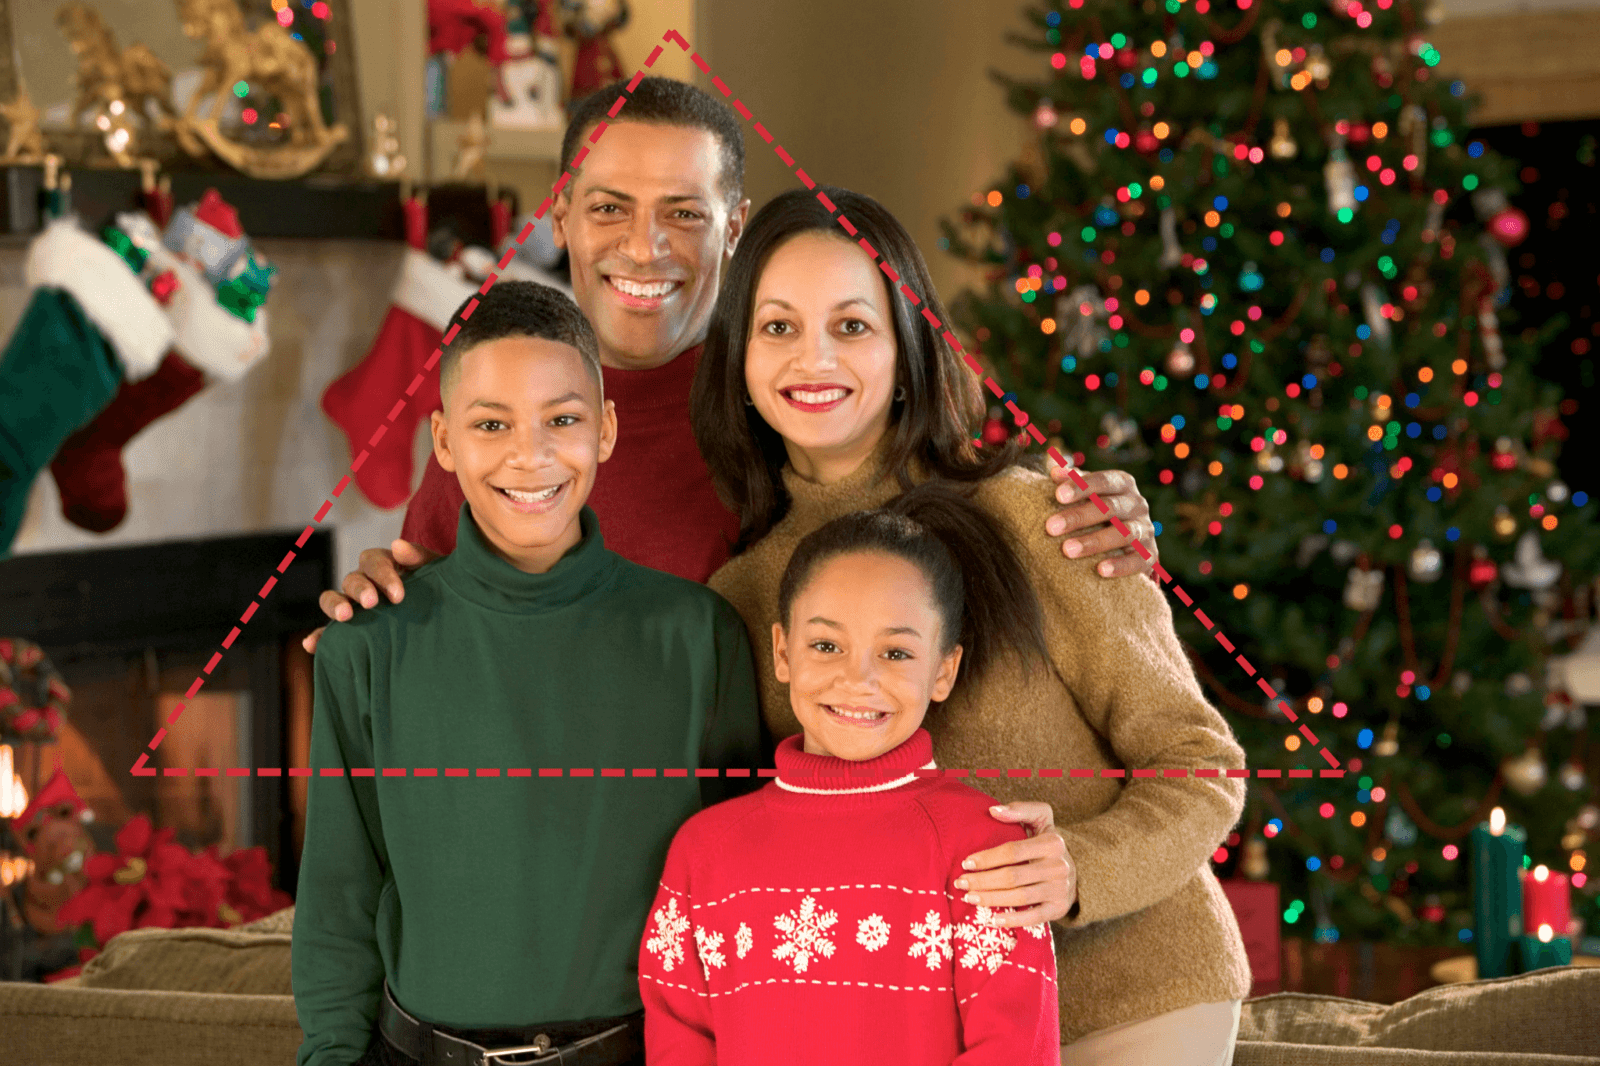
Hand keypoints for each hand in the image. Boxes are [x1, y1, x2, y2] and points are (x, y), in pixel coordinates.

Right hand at [299, 539, 439, 652]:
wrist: (447, 619)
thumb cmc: (441, 590)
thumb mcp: (438, 572)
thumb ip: (421, 557)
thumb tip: (397, 545)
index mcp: (385, 565)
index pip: (373, 561)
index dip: (383, 575)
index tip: (398, 595)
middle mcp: (365, 582)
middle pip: (352, 579)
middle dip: (360, 590)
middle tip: (371, 603)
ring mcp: (353, 604)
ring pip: (333, 598)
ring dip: (335, 606)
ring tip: (344, 618)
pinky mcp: (349, 628)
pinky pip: (328, 631)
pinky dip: (319, 636)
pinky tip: (311, 645)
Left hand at [954, 802, 1076, 926]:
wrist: (1076, 872)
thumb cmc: (1046, 844)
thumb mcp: (1041, 820)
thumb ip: (1020, 810)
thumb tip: (993, 811)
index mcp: (1052, 843)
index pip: (1013, 851)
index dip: (987, 858)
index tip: (966, 863)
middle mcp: (1059, 867)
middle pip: (1012, 877)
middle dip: (982, 881)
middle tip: (961, 883)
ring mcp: (1060, 890)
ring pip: (1019, 897)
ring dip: (991, 899)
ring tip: (969, 898)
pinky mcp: (1059, 909)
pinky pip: (1033, 917)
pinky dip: (1012, 920)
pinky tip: (993, 920)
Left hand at [1044, 464, 1158, 578]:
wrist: (1127, 545)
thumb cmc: (1097, 513)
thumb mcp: (1087, 495)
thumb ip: (1073, 483)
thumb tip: (1055, 471)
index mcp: (1122, 484)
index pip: (1103, 480)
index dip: (1081, 486)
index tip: (1057, 495)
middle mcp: (1137, 504)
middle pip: (1110, 507)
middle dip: (1079, 516)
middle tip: (1050, 527)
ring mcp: (1146, 529)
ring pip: (1124, 533)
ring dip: (1094, 541)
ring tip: (1067, 550)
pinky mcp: (1150, 555)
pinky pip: (1138, 560)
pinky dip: (1120, 565)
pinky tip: (1100, 570)